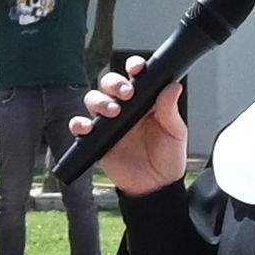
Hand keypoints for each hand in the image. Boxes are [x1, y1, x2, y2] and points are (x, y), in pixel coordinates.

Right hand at [85, 73, 188, 194]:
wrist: (156, 186)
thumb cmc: (168, 157)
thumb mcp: (175, 133)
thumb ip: (170, 110)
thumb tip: (173, 86)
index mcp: (144, 101)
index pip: (135, 77)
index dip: (133, 67)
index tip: (137, 68)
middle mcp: (124, 107)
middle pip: (109, 84)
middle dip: (114, 82)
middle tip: (126, 93)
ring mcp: (108, 123)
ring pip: (94, 100)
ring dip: (99, 101)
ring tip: (113, 111)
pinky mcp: (97, 140)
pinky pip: (81, 127)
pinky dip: (79, 124)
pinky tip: (86, 127)